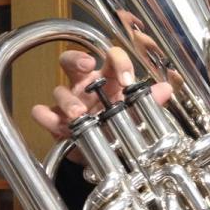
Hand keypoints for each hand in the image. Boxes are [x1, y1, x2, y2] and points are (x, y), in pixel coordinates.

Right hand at [31, 49, 172, 155]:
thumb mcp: (137, 113)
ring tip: (79, 112)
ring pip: (60, 89)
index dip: (119, 62)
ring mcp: (70, 101)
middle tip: (87, 66)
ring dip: (68, 99)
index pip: (111, 57)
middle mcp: (86, 85)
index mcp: (109, 78)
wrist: (107, 152)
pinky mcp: (58, 120)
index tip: (127, 81)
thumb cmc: (121, 124)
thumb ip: (150, 101)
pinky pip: (46, 113)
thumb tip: (165, 90)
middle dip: (77, 58)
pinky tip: (46, 115)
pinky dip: (44, 115)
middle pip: (73, 60)